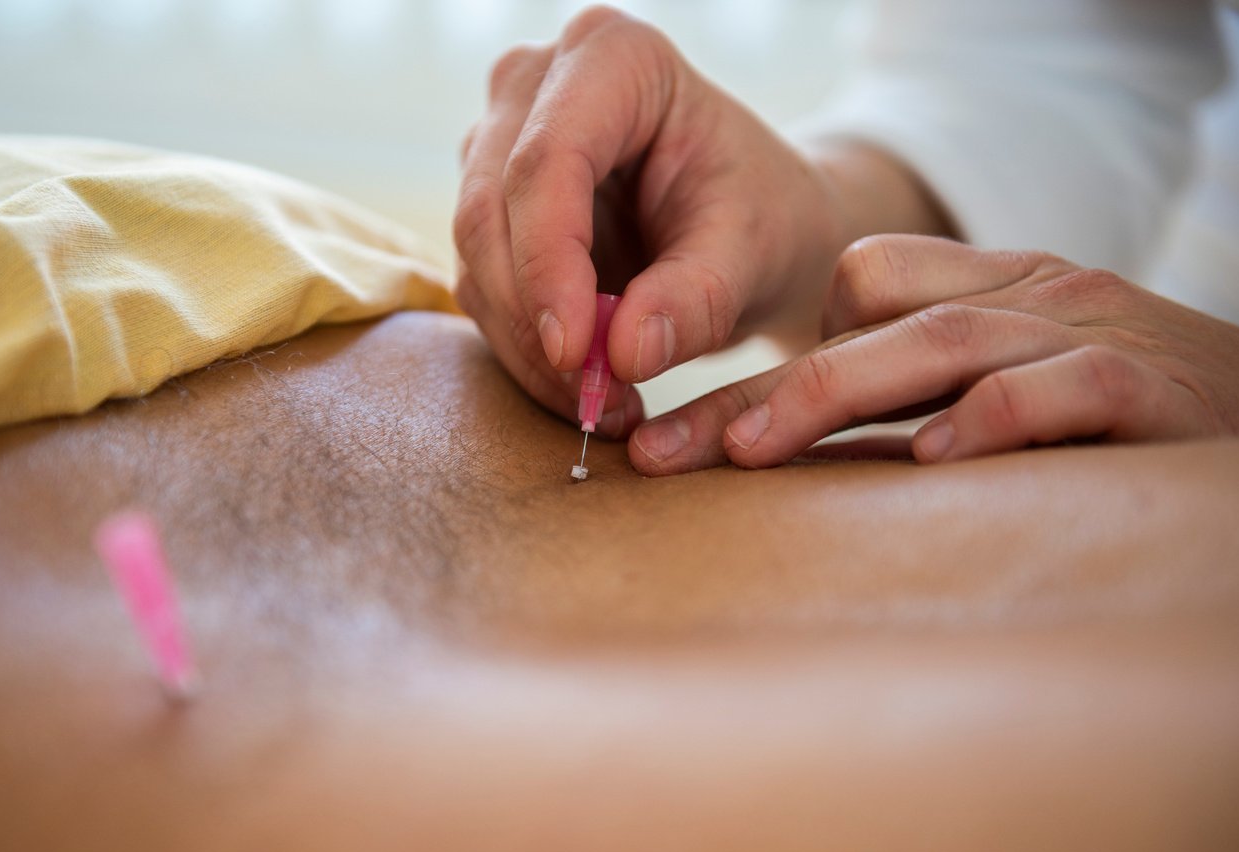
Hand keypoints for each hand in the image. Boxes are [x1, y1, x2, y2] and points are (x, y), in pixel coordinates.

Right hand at [452, 5, 854, 435]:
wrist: (749, 225)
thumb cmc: (762, 213)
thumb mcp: (753, 251)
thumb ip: (698, 297)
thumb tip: (623, 354)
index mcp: (615, 58)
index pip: (547, 162)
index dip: (549, 265)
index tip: (577, 355)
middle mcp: (536, 85)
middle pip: (491, 211)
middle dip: (534, 320)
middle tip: (592, 401)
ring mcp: (499, 143)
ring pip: (476, 258)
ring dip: (528, 348)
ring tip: (603, 405)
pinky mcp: (489, 206)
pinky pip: (482, 288)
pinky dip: (526, 350)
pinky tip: (584, 386)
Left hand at [629, 234, 1238, 472]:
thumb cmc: (1119, 421)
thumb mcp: (1009, 389)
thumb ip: (910, 407)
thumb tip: (773, 455)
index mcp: (992, 288)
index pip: (861, 282)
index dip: (776, 352)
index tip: (691, 430)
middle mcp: (1032, 297)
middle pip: (871, 320)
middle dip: (760, 389)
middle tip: (663, 452)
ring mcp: (1092, 336)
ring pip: (946, 342)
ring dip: (836, 393)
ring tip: (753, 450)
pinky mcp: (1154, 393)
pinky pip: (1060, 389)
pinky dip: (992, 417)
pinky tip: (933, 458)